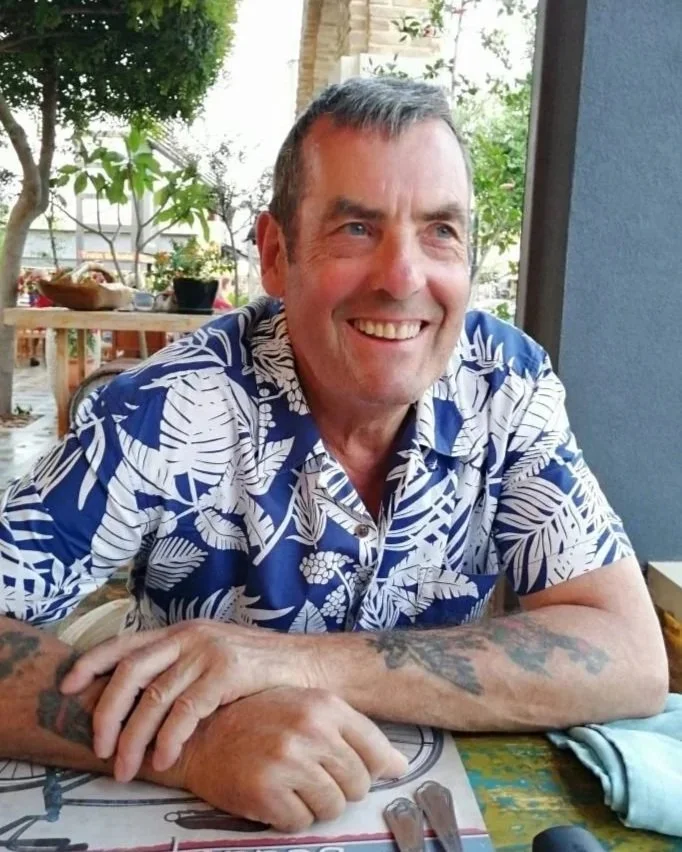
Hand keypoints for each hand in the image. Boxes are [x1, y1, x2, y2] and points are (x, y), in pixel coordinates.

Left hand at [60, 620, 313, 781]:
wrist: (310, 665)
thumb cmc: (260, 668)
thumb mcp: (214, 656)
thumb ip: (181, 667)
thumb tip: (140, 698)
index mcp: (182, 631)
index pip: (125, 643)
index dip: (91, 663)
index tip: (67, 687)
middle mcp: (190, 635)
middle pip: (131, 672)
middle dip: (107, 713)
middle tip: (100, 749)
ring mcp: (209, 651)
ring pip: (155, 697)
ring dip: (134, 737)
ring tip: (126, 768)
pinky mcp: (229, 671)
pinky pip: (187, 710)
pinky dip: (170, 738)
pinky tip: (164, 759)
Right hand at [182, 687, 407, 831]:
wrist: (200, 733)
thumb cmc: (259, 719)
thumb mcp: (308, 709)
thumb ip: (354, 733)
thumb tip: (401, 765)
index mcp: (325, 706)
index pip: (376, 751)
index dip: (371, 768)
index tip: (354, 770)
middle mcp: (310, 730)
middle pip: (358, 785)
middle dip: (340, 788)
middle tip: (310, 775)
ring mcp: (288, 761)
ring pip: (333, 807)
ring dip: (315, 805)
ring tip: (291, 784)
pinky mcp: (266, 792)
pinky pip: (301, 823)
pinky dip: (289, 817)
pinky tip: (274, 795)